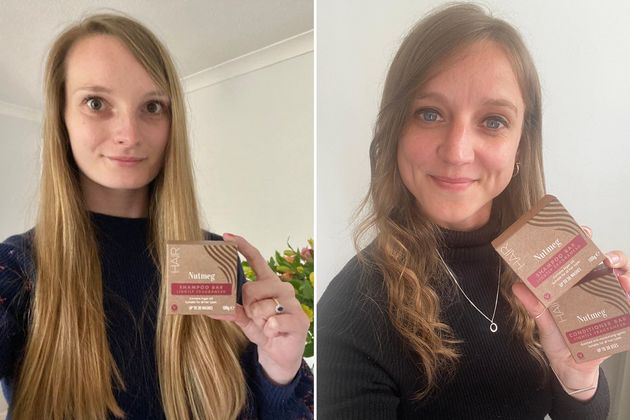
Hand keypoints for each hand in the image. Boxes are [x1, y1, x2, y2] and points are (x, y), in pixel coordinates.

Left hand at [209, 233, 309, 384]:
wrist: (280, 355)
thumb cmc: (264, 331)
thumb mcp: (244, 320)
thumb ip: (232, 311)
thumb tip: (211, 307)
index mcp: (268, 283)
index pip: (257, 259)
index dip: (242, 247)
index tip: (227, 237)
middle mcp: (282, 288)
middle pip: (253, 287)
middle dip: (248, 306)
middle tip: (254, 317)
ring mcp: (293, 303)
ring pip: (263, 306)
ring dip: (259, 321)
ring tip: (266, 326)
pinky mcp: (299, 320)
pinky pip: (273, 322)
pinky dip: (269, 330)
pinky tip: (274, 333)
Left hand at [512, 226, 628, 400]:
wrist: (570, 368)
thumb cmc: (558, 341)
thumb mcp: (543, 322)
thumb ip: (534, 305)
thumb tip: (518, 286)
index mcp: (575, 286)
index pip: (583, 259)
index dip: (585, 242)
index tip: (584, 231)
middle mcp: (594, 291)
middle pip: (609, 267)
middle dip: (612, 257)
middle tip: (605, 258)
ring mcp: (610, 305)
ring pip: (624, 283)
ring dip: (625, 275)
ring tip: (619, 276)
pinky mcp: (621, 322)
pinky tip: (627, 294)